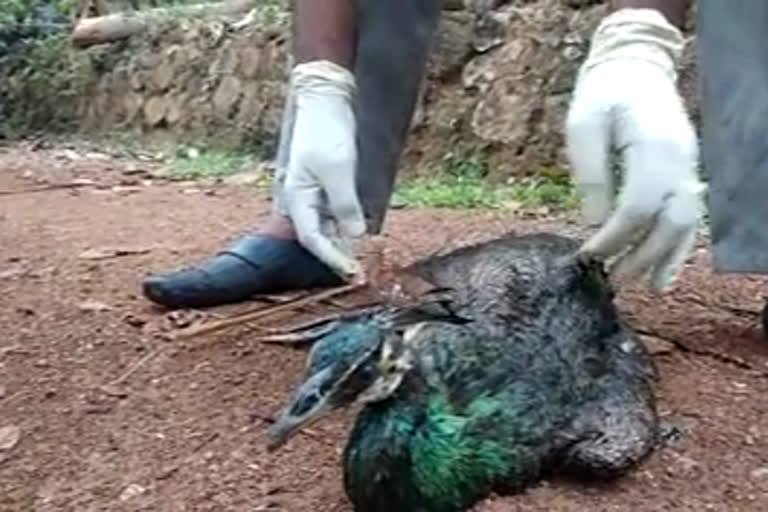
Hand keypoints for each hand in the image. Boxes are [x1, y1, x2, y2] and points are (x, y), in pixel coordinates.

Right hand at [273, 60, 366, 278]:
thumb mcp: (339, 170)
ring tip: (363, 259)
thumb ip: (345, 206)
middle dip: (339, 255)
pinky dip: (345, 225)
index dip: (333, 259)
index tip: (353, 273)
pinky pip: (333, 212)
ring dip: (343, 243)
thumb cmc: (327, 131)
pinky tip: (359, 233)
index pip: (313, 240)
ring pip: (327, 227)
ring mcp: (312, 192)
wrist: (325, 97)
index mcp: (297, 198)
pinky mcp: (325, 183)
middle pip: (319, 237)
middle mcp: (301, 199)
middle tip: (361, 273)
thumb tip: (354, 236)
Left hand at [565, 8, 704, 290]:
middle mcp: (679, 162)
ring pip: (686, 224)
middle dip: (639, 257)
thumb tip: (592, 224)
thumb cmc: (601, 95)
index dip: (612, 238)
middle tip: (609, 281)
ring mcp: (688, 167)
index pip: (637, 207)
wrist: (635, 67)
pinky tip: (664, 271)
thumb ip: (590, 176)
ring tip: (642, 286)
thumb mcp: (582, 128)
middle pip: (668, 223)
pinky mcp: (685, 173)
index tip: (586, 258)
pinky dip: (678, 246)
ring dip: (663, 258)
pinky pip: (689, 216)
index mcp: (652, 148)